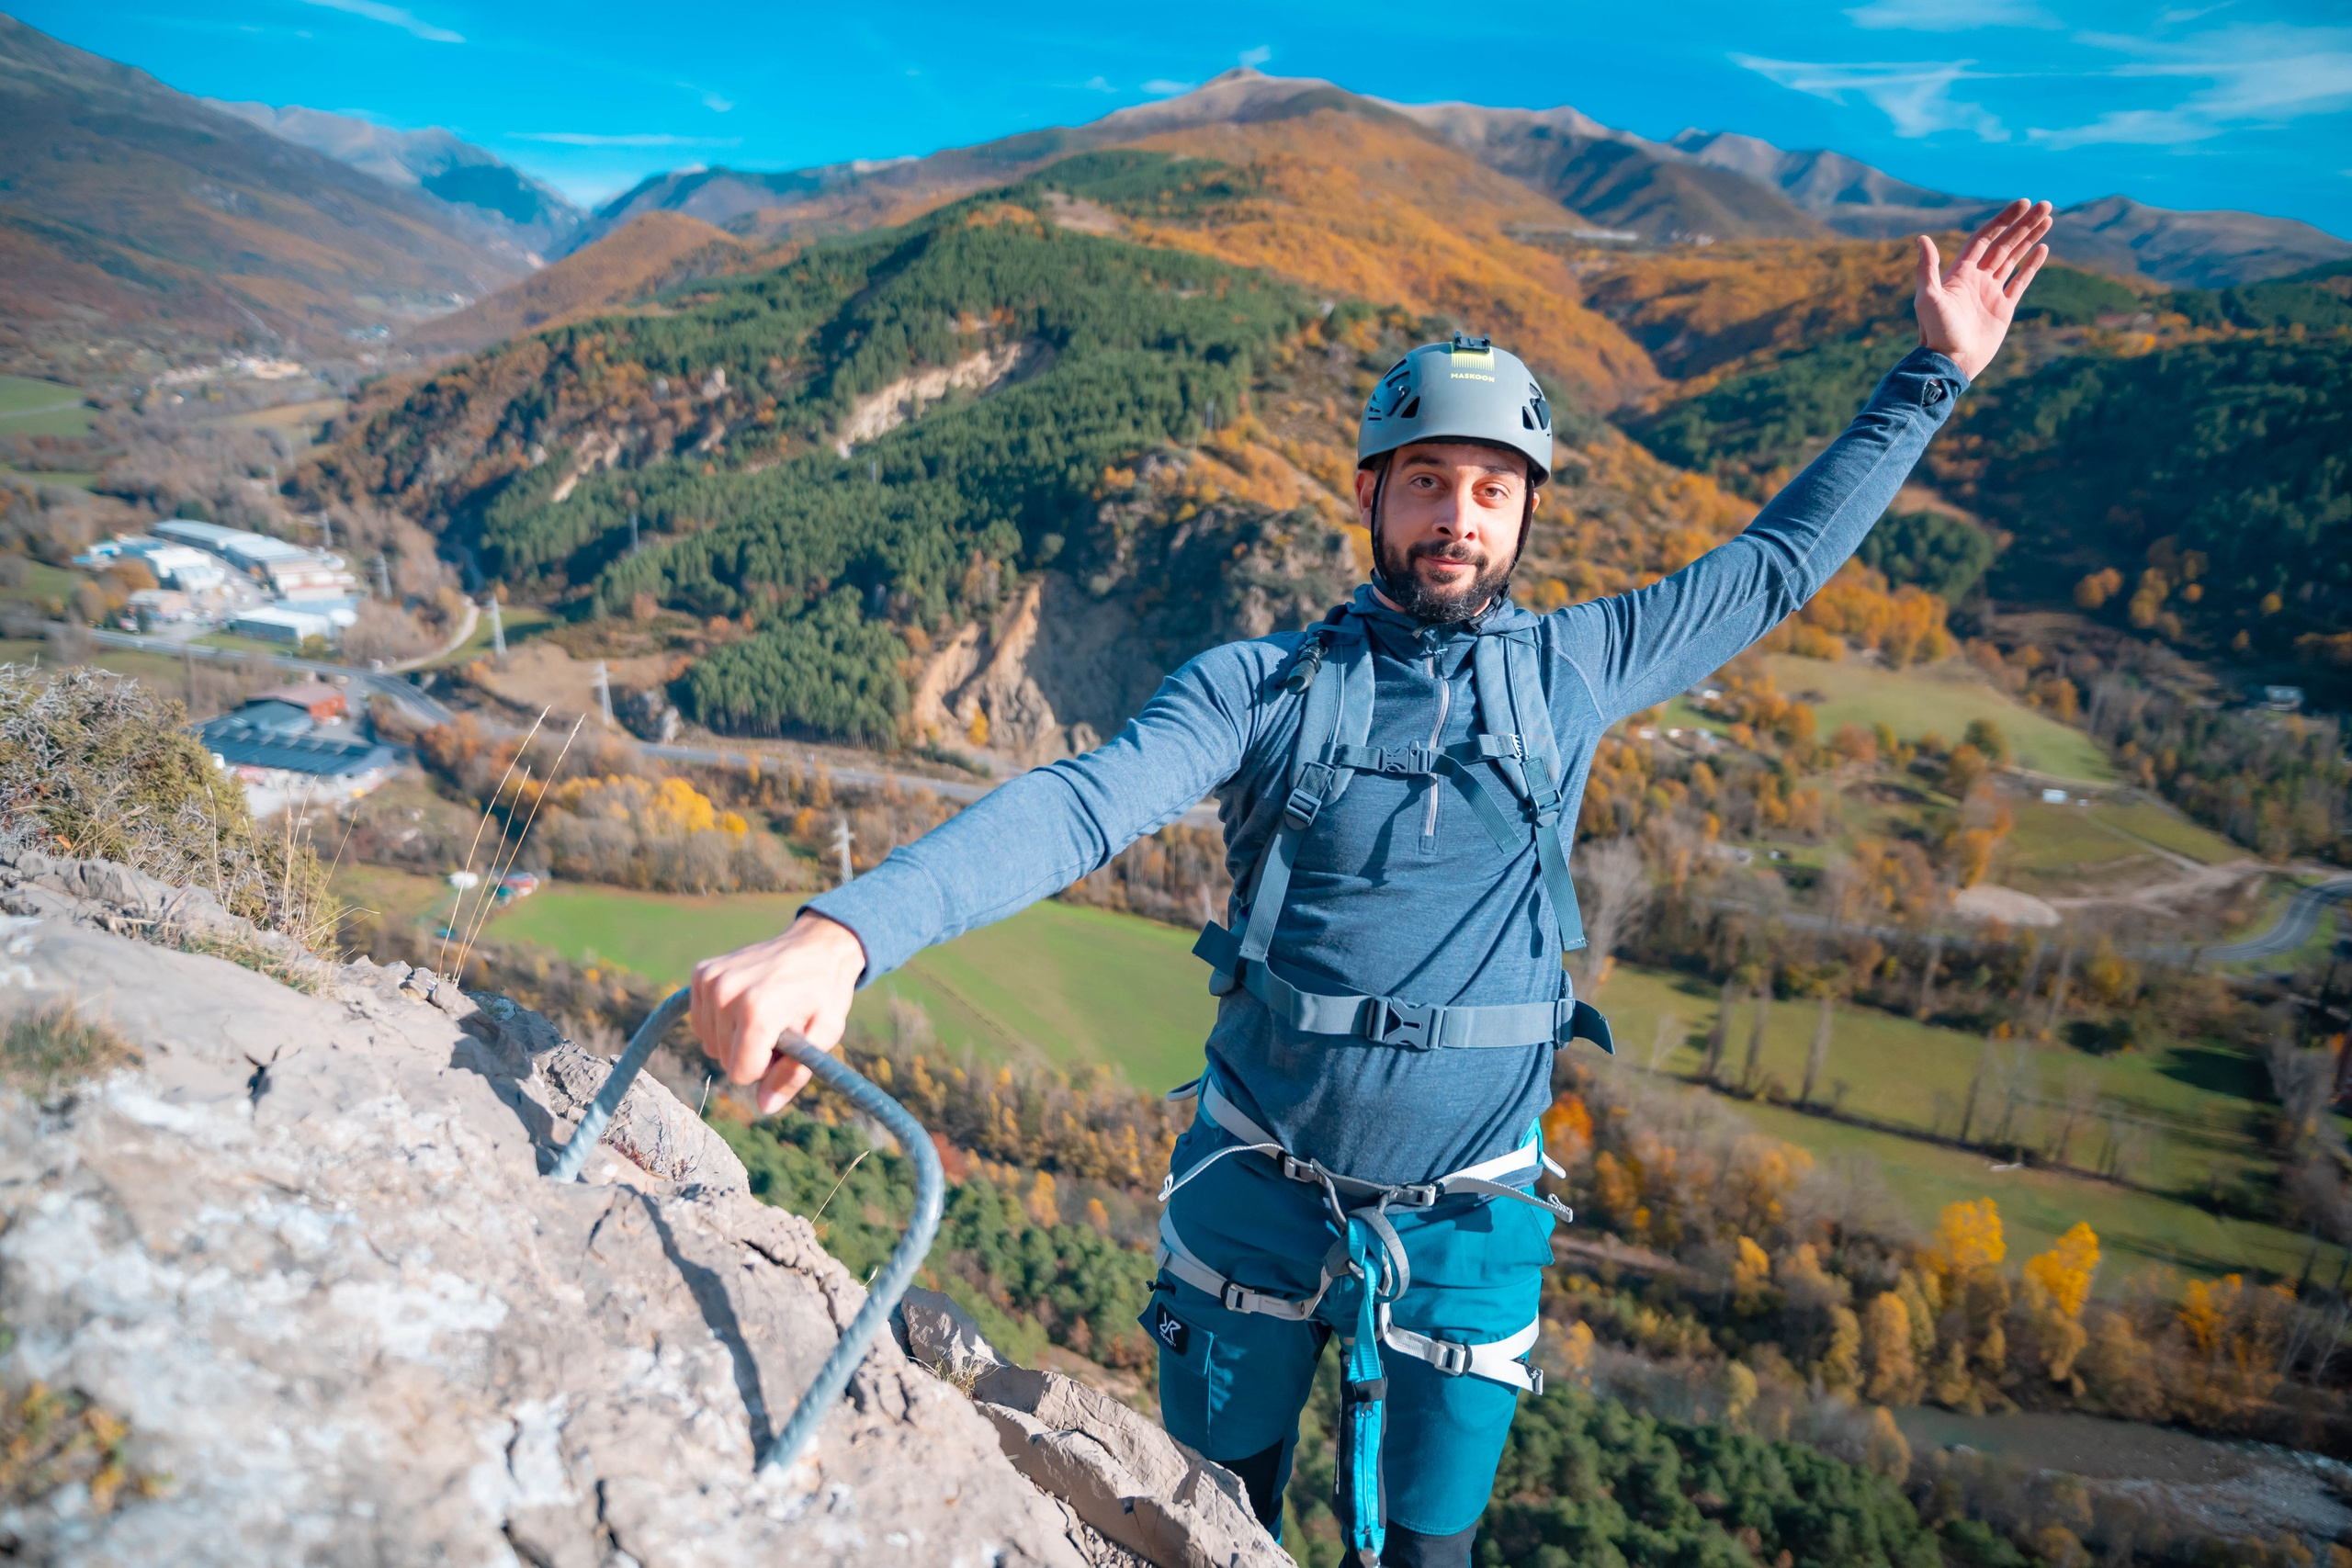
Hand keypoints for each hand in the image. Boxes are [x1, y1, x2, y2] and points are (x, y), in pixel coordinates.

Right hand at [690, 911, 866, 1113]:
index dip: (766, 1067)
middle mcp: (726, 993)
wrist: (816, 945)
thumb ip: (794, 1074)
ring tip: (766, 1014)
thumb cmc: (824, 993)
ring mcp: (710, 980)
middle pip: (724, 1059)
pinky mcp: (701, 972)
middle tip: (779, 1026)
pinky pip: (700, 1022)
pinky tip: (746, 1004)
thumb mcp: (824, 1036)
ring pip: (710, 1043)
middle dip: (752, 1053)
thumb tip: (764, 1107)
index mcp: (757, 1011)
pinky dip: (721, 1021)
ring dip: (736, 1038)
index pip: (741, 1073)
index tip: (785, 1045)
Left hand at [1914, 198, 2053, 382]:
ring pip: (2014, 258)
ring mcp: (1991, 292)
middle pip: (2004, 244)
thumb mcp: (1928, 298)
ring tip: (2049, 219)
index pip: (1985, 238)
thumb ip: (1927, 269)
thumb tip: (1922, 239)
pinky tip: (2043, 248)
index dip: (2003, 220)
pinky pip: (2020, 281)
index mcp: (1961, 272)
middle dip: (2024, 225)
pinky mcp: (2003, 308)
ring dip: (2030, 238)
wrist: (1951, 363)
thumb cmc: (1937, 332)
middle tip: (2046, 205)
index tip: (2023, 204)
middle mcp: (1977, 278)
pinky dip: (2032, 265)